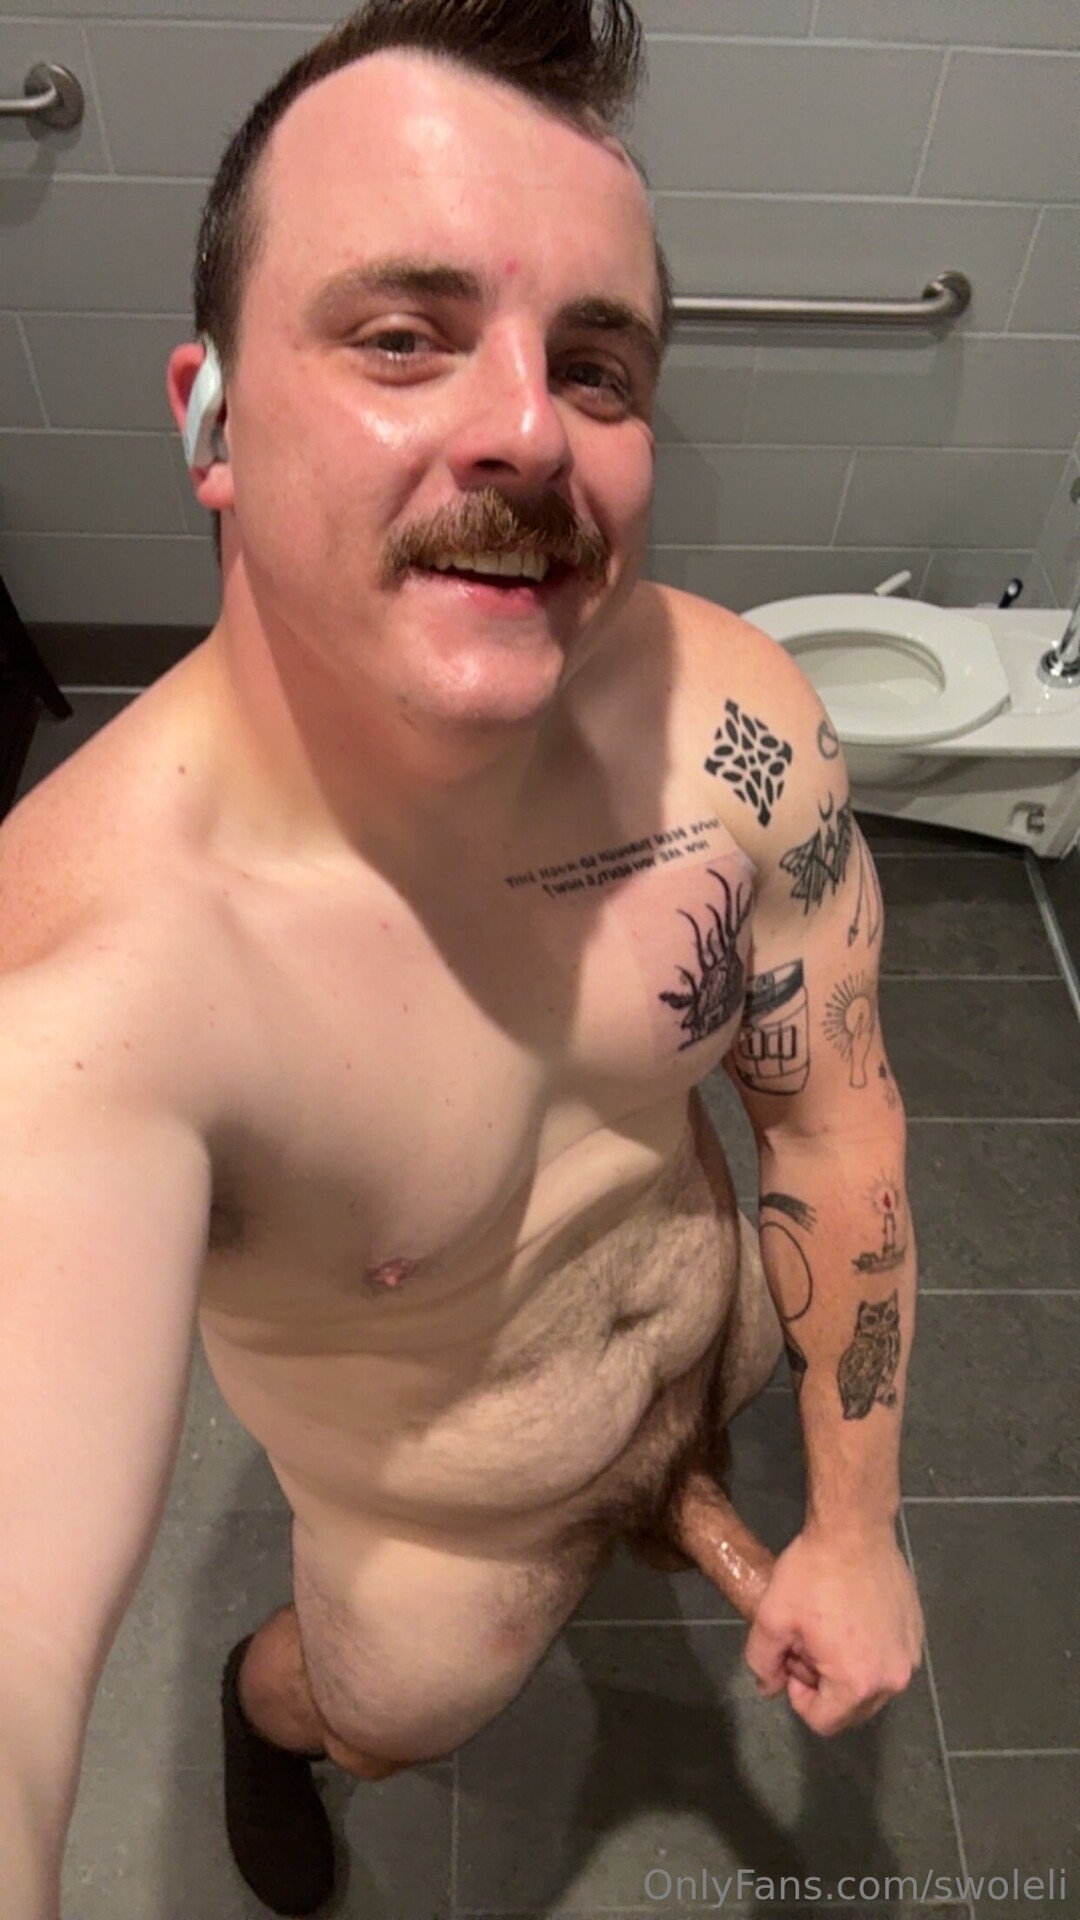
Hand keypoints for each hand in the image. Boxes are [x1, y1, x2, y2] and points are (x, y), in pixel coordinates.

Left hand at [745, 1521, 923, 1734]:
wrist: (854, 1529)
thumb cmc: (812, 1575)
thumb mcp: (771, 1619)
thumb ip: (763, 1663)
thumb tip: (769, 1688)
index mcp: (858, 1683)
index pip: (823, 1721)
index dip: (798, 1696)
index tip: (792, 1659)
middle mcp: (893, 1679)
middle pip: (851, 1709)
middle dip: (824, 1685)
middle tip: (809, 1642)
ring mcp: (910, 1655)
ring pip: (871, 1685)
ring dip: (847, 1669)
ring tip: (830, 1626)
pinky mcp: (917, 1632)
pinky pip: (888, 1659)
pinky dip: (869, 1649)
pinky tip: (852, 1613)